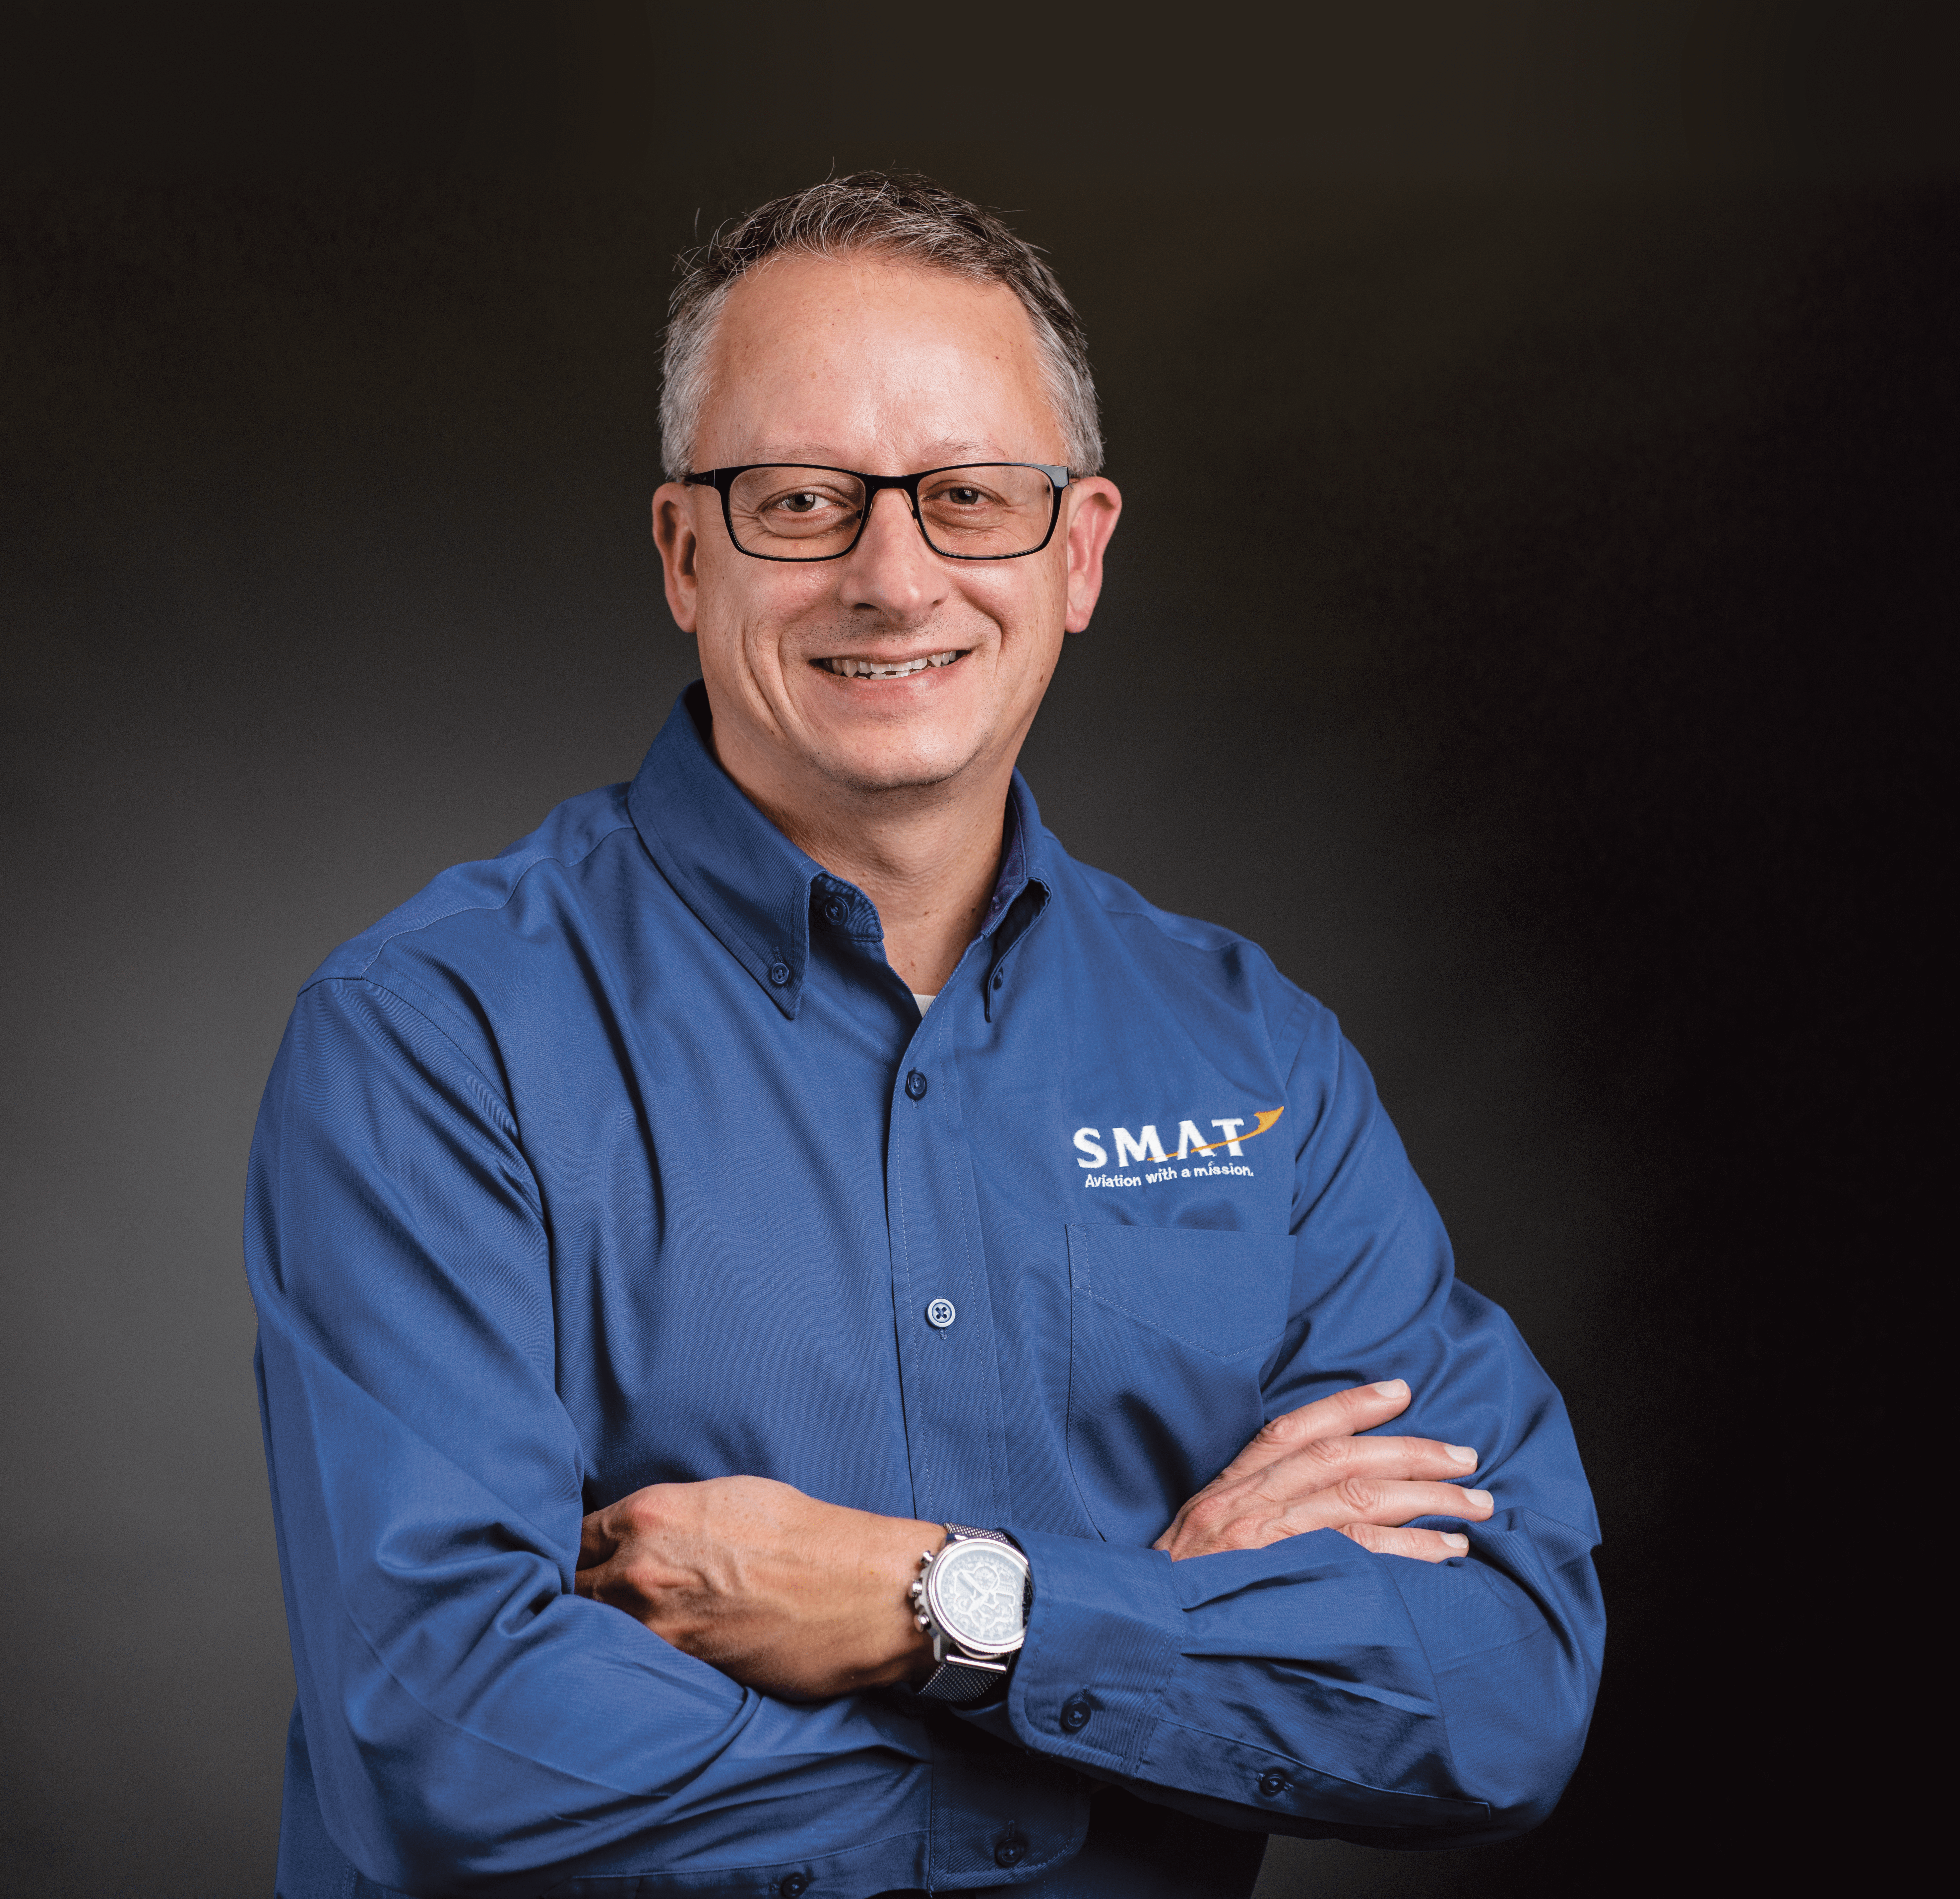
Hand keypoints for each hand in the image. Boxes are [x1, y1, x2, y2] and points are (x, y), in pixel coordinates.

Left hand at [576, 1475, 938, 1699]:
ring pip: (591, 1631)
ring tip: (600, 1630)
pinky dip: (627, 1659)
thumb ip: (667, 1517)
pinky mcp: (680, 1669)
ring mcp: (656, 1628)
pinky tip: (636, 1655)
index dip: (575, 1544)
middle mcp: (639, 1571)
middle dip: (574, 1589)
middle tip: (581, 1595)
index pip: (575, 1532)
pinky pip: (630, 1664)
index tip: (578, 1554)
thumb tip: (637, 1533)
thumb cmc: (802, 1535)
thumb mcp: (725, 1497)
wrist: (857, 1592)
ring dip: (593, 1630)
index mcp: (650, 1516)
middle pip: (570, 1586)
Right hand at [1154, 1379, 1491, 1563]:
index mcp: (1229, 1490)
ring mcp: (1267, 1542)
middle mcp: (1248, 1506)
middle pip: (1340, 1459)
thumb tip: (1322, 1495)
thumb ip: (1251, 1511)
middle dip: (1411, 1452)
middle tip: (1466, 1457)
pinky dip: (1409, 1548)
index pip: (1293, 1430)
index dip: (1350, 1406)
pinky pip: (1361, 1555)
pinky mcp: (1286, 1582)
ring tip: (1474, 1505)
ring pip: (1359, 1499)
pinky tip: (1445, 1552)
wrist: (1148, 1642)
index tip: (1402, 1392)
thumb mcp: (1203, 1539)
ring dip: (1426, 1499)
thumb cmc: (1182, 1595)